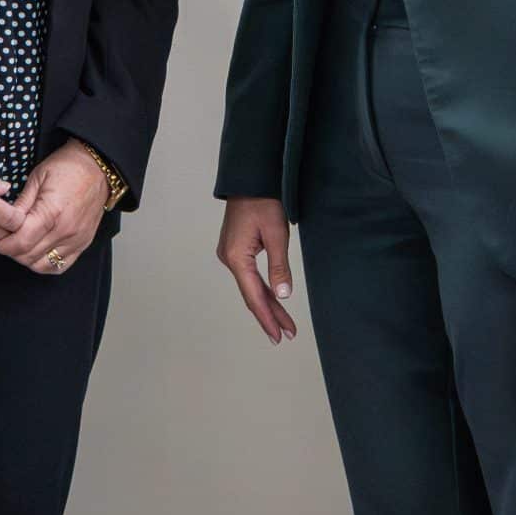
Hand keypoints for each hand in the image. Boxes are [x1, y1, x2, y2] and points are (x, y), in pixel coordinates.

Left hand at [0, 140, 107, 275]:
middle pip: (28, 256)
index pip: (20, 242)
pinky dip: (44, 263)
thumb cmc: (69, 167)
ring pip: (41, 265)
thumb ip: (20, 203)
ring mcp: (76, 240)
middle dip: (10, 250)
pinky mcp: (83, 244)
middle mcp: (65, 230)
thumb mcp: (37, 177)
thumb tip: (4, 221)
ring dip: (25, 258)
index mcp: (52, 211)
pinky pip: (59, 267)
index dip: (3, 243)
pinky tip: (37, 251)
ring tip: (21, 243)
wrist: (99, 167)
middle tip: (5, 238)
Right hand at [215, 195, 297, 343]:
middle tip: (287, 334)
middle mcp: (229, 258)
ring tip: (284, 323)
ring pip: (251, 286)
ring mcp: (230, 254)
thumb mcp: (277, 233)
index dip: (268, 317)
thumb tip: (282, 296)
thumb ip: (279, 267)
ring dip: (267, 303)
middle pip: (252, 294)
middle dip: (270, 315)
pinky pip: (248, 276)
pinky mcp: (235, 249)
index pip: (254, 296)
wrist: (249, 178)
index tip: (279, 335)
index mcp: (236, 257)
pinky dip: (262, 288)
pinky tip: (272, 299)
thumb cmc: (263, 200)